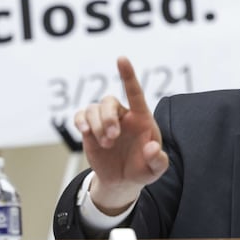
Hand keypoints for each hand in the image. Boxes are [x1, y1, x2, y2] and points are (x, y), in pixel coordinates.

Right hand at [74, 56, 168, 214]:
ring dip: (96, 125)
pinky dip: (80, 121)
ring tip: (105, 144)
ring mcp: (104, 120)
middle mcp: (122, 115)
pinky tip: (85, 132)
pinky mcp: (90, 129)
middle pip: (109, 100)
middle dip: (107, 118)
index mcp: (141, 118)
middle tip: (112, 138)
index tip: (121, 59)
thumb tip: (152, 148)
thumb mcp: (155, 170)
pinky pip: (80, 115)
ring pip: (94, 108)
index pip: (134, 92)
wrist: (122, 181)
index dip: (128, 75)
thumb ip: (158, 160)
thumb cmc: (142, 169)